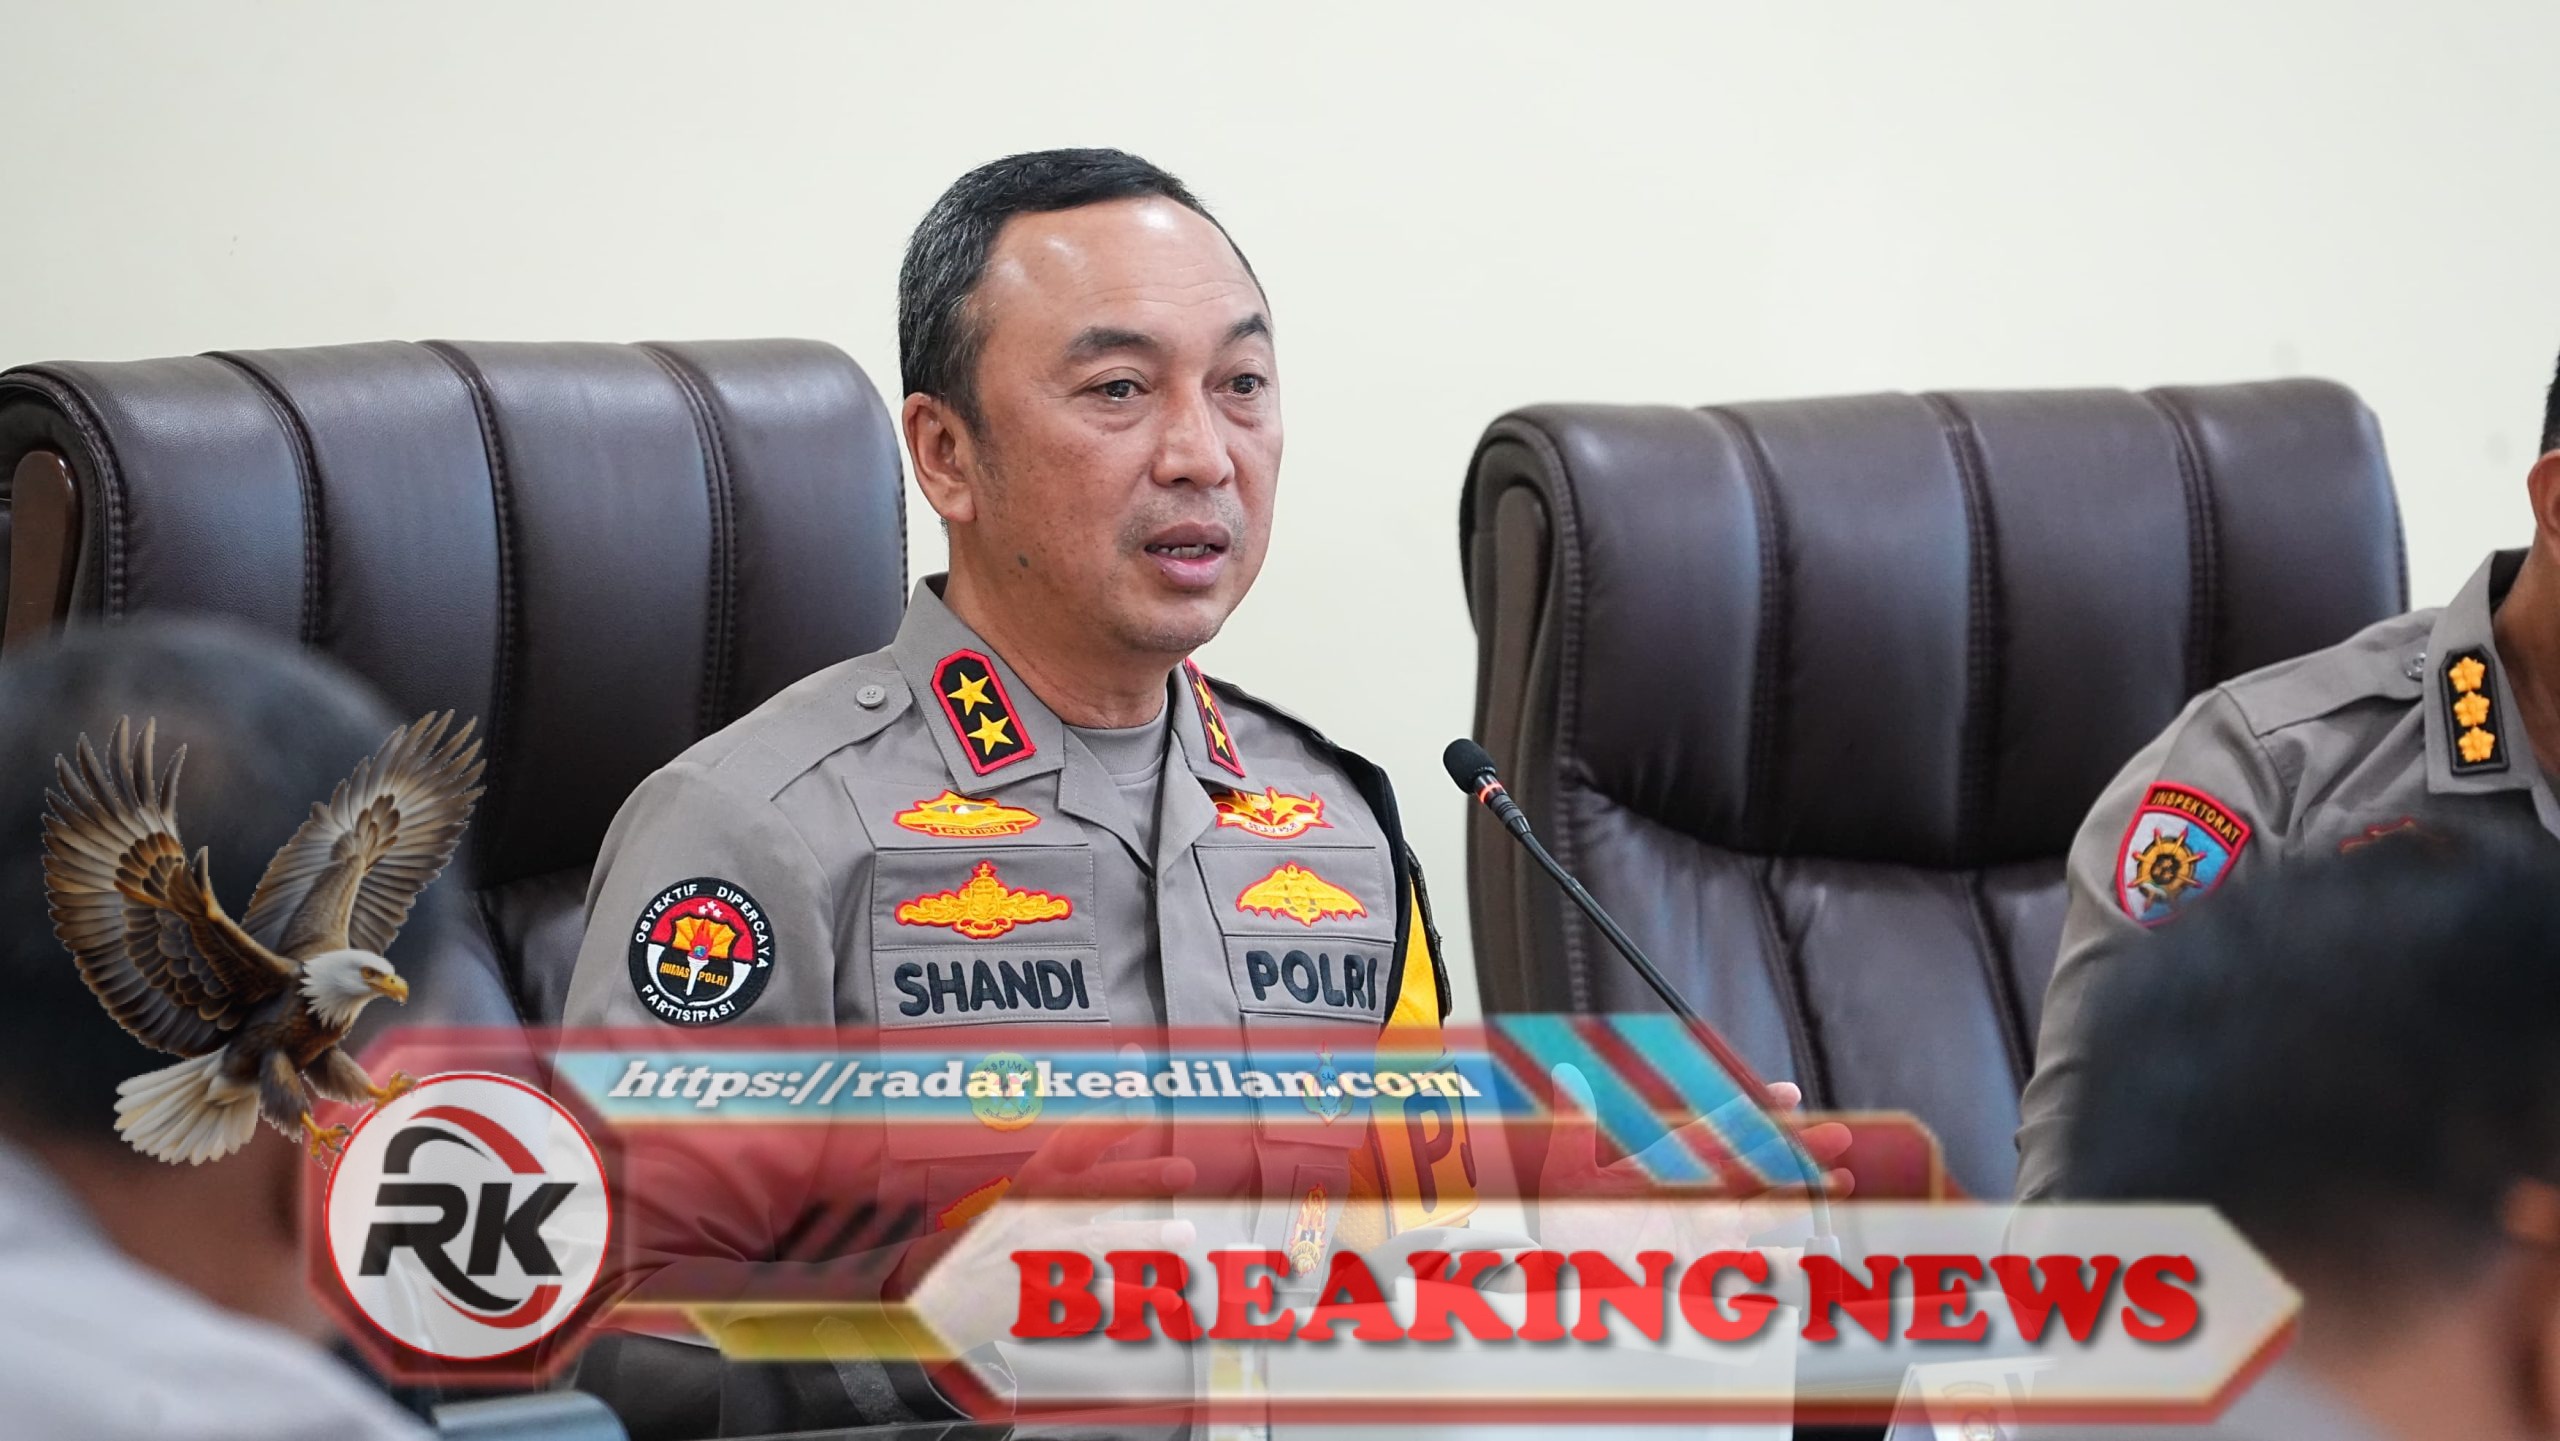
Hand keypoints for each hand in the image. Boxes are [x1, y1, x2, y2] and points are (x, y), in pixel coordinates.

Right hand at [908, 1097, 1196, 1353]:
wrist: (942, 1293)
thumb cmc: (1002, 1234)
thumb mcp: (1033, 1188)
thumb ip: (1082, 1156)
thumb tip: (1130, 1106)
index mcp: (1033, 1180)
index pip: (1072, 1138)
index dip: (1107, 1115)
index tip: (1141, 1093)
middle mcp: (1035, 1214)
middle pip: (1090, 1191)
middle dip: (1137, 1179)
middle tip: (1183, 1170)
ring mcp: (1036, 1257)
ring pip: (1095, 1246)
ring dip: (1140, 1240)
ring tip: (1184, 1235)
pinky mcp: (1042, 1299)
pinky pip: (1093, 1301)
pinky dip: (1129, 1301)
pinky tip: (1168, 1301)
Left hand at [1535, 1063, 1851, 1257]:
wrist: (1560, 1282)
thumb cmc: (1563, 1225)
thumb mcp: (1565, 1168)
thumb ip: (1576, 1122)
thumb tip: (1567, 1072)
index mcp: (1664, 1163)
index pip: (1720, 1129)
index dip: (1755, 1111)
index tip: (1787, 1095)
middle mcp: (1692, 1195)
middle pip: (1755, 1165)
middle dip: (1798, 1150)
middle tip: (1838, 1136)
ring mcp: (1704, 1232)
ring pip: (1765, 1208)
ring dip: (1803, 1195)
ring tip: (1843, 1182)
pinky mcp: (1706, 1270)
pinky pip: (1754, 1263)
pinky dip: (1783, 1256)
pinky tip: (1807, 1247)